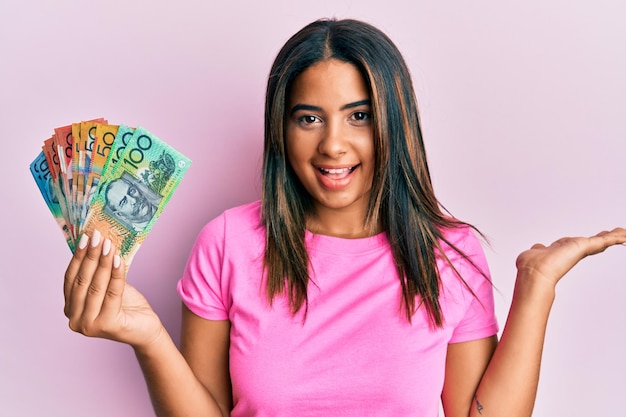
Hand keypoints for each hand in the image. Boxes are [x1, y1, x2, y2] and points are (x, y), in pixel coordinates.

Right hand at [64, 229, 164, 349]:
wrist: (145, 329)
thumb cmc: (126, 307)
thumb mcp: (108, 286)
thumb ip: (98, 272)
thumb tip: (96, 243)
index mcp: (71, 309)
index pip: (70, 279)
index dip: (78, 257)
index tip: (85, 238)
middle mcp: (75, 320)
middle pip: (82, 281)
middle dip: (90, 256)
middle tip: (97, 237)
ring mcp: (89, 325)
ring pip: (96, 287)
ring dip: (103, 263)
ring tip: (109, 245)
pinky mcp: (107, 325)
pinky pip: (112, 293)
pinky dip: (116, 275)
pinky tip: (118, 260)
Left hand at [515, 227, 625, 287]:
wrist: (536, 272)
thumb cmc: (532, 265)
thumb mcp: (536, 252)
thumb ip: (538, 249)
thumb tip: (537, 247)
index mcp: (563, 250)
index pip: (579, 245)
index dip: (587, 242)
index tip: (596, 241)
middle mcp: (574, 250)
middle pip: (594, 243)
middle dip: (605, 238)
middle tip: (619, 235)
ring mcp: (582, 249)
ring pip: (603, 241)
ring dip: (615, 236)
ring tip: (625, 234)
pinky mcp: (587, 246)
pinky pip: (606, 240)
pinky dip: (616, 237)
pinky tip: (625, 235)